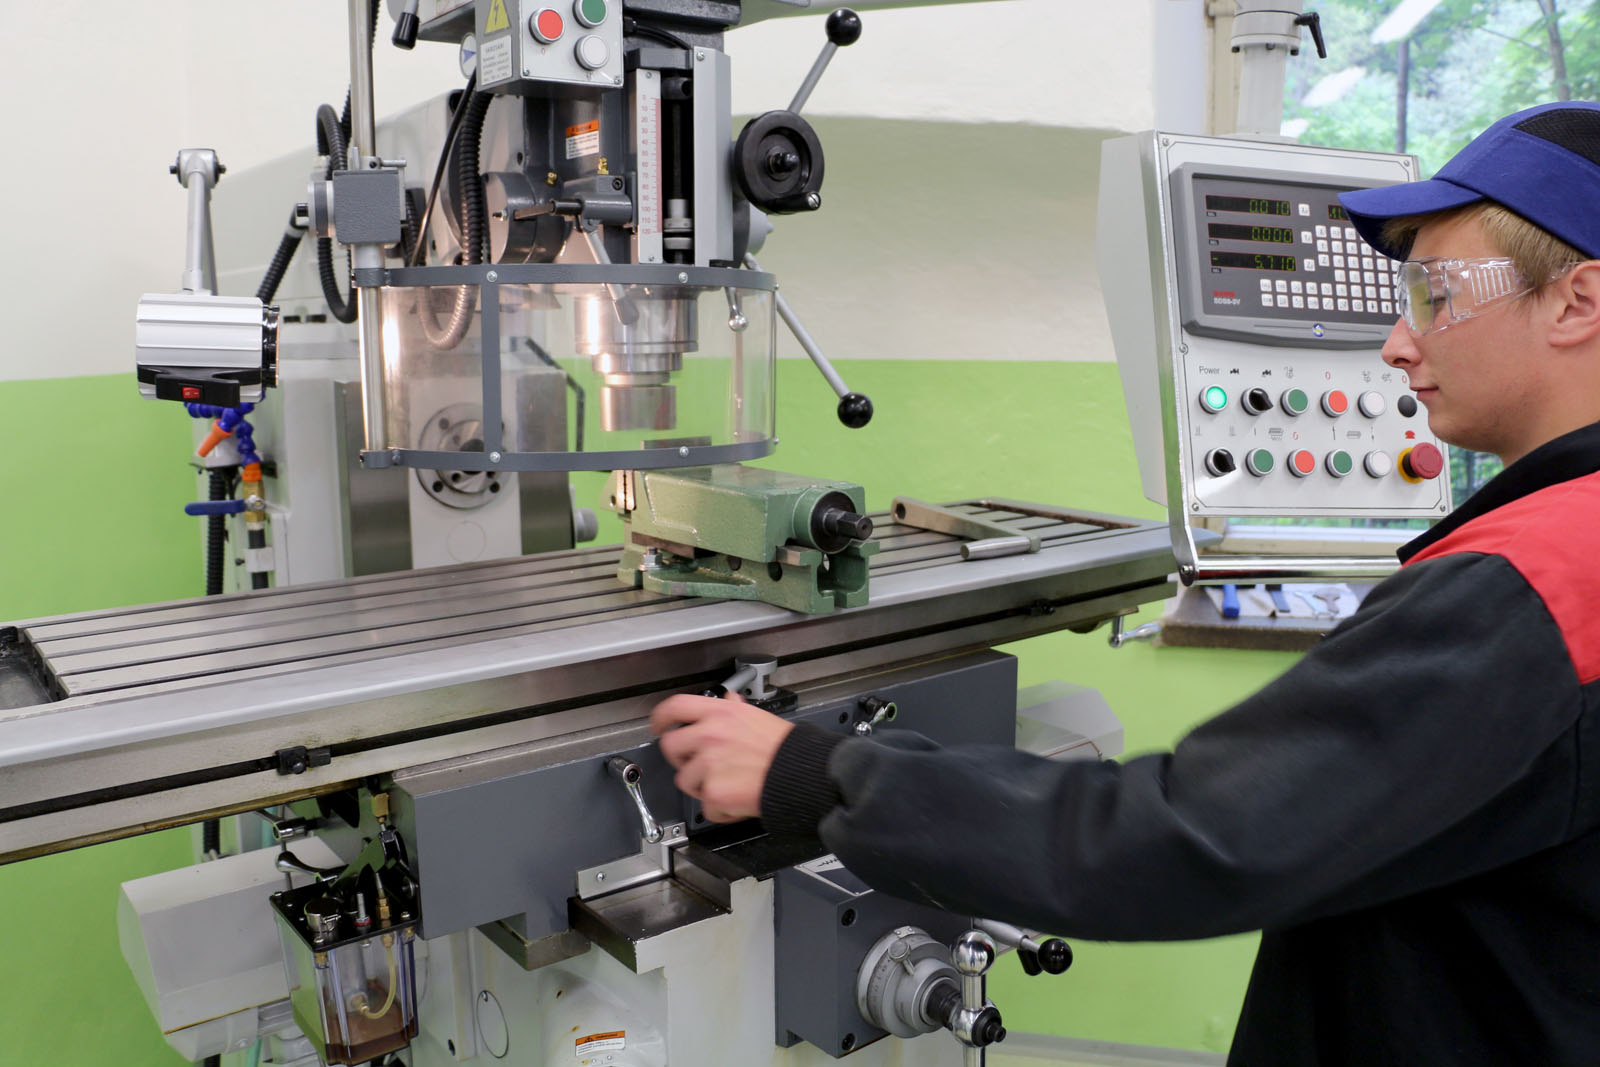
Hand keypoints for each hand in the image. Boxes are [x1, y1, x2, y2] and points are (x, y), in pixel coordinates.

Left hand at [650, 691, 793, 822]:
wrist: (801, 774)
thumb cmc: (785, 749)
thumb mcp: (758, 717)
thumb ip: (735, 709)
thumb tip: (728, 700)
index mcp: (720, 714)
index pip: (675, 707)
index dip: (661, 717)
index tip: (659, 725)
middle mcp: (710, 735)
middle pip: (670, 746)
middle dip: (680, 758)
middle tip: (697, 765)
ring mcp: (709, 764)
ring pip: (685, 781)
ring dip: (702, 787)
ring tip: (728, 784)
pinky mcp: (713, 792)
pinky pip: (705, 806)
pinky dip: (720, 809)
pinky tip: (736, 800)